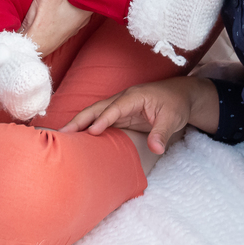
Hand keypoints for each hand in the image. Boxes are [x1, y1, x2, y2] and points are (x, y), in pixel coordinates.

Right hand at [60, 76, 218, 154]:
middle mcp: (123, 99)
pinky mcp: (119, 115)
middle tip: (63, 133)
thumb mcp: (173, 118)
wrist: (180, 96)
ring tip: (63, 137)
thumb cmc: (176, 104)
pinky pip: (100, 120)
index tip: (92, 132)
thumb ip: (162, 133)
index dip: (104, 119)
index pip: (116, 107)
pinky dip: (87, 127)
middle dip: (80, 119)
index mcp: (135, 96)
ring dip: (79, 123)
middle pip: (97, 108)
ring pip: (95, 113)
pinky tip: (77, 138)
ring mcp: (119, 107)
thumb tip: (156, 149)